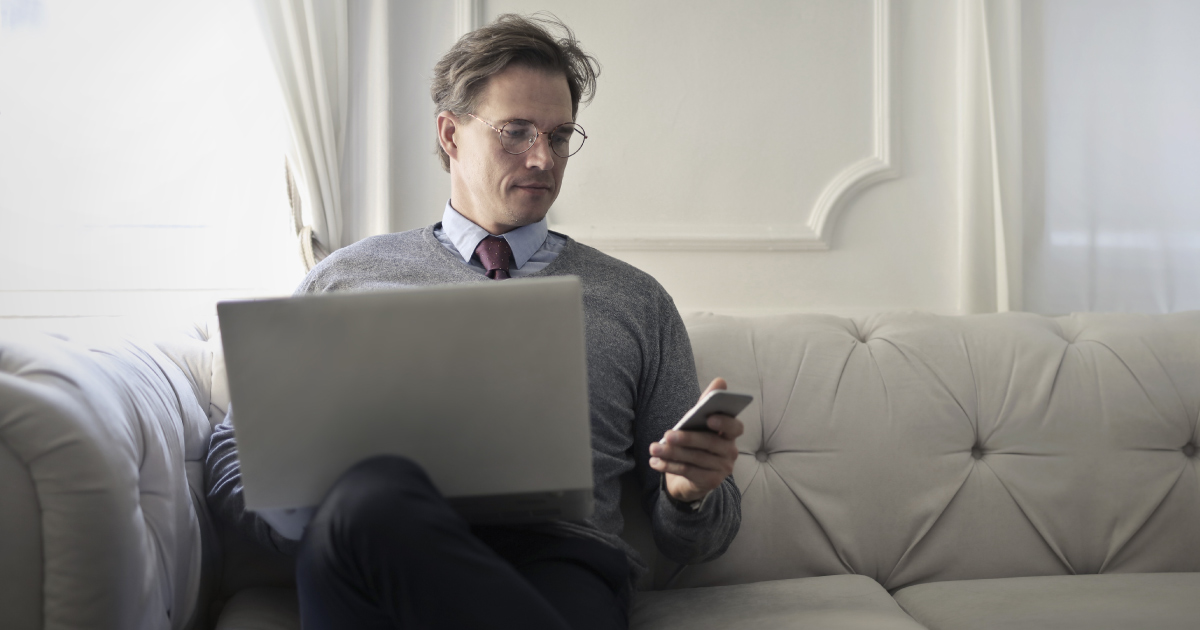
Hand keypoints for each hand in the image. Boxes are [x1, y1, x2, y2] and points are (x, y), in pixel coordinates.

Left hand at [649, 377, 744, 503]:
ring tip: (653, 449)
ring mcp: (722, 469)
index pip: (735, 427)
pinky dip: (670, 466)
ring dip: (672, 453)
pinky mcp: (711, 482)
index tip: (709, 418)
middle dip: (687, 438)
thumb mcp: (699, 422)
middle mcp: (731, 452)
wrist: (692, 476)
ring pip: (696, 459)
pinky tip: (655, 462)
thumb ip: (707, 403)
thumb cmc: (697, 441)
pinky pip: (689, 472)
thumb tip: (720, 381)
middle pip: (710, 444)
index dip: (725, 423)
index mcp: (730, 434)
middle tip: (667, 434)